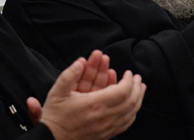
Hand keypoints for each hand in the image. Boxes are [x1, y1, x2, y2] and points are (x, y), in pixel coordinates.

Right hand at [30, 54, 144, 139]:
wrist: (52, 139)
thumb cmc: (55, 115)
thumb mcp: (57, 92)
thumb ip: (69, 75)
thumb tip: (80, 61)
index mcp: (94, 104)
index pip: (122, 91)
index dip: (129, 80)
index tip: (128, 73)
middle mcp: (104, 117)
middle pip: (131, 101)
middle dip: (137, 87)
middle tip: (137, 78)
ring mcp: (107, 127)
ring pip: (131, 113)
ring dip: (139, 99)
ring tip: (141, 88)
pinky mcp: (106, 134)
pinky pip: (126, 124)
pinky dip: (133, 113)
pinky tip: (134, 106)